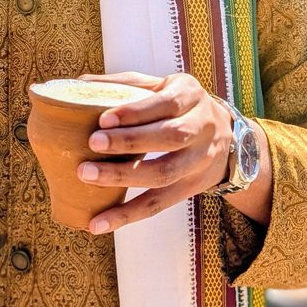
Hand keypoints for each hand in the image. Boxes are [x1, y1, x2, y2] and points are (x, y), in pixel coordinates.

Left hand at [76, 71, 233, 234]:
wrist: (227, 136)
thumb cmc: (179, 105)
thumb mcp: (162, 85)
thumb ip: (126, 84)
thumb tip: (80, 84)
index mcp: (190, 95)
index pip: (165, 104)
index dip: (135, 112)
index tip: (103, 119)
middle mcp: (202, 127)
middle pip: (169, 137)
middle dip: (129, 142)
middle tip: (92, 143)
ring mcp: (199, 161)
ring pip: (164, 174)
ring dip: (123, 178)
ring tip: (87, 176)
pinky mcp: (191, 188)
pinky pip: (159, 204)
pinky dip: (127, 215)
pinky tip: (99, 222)